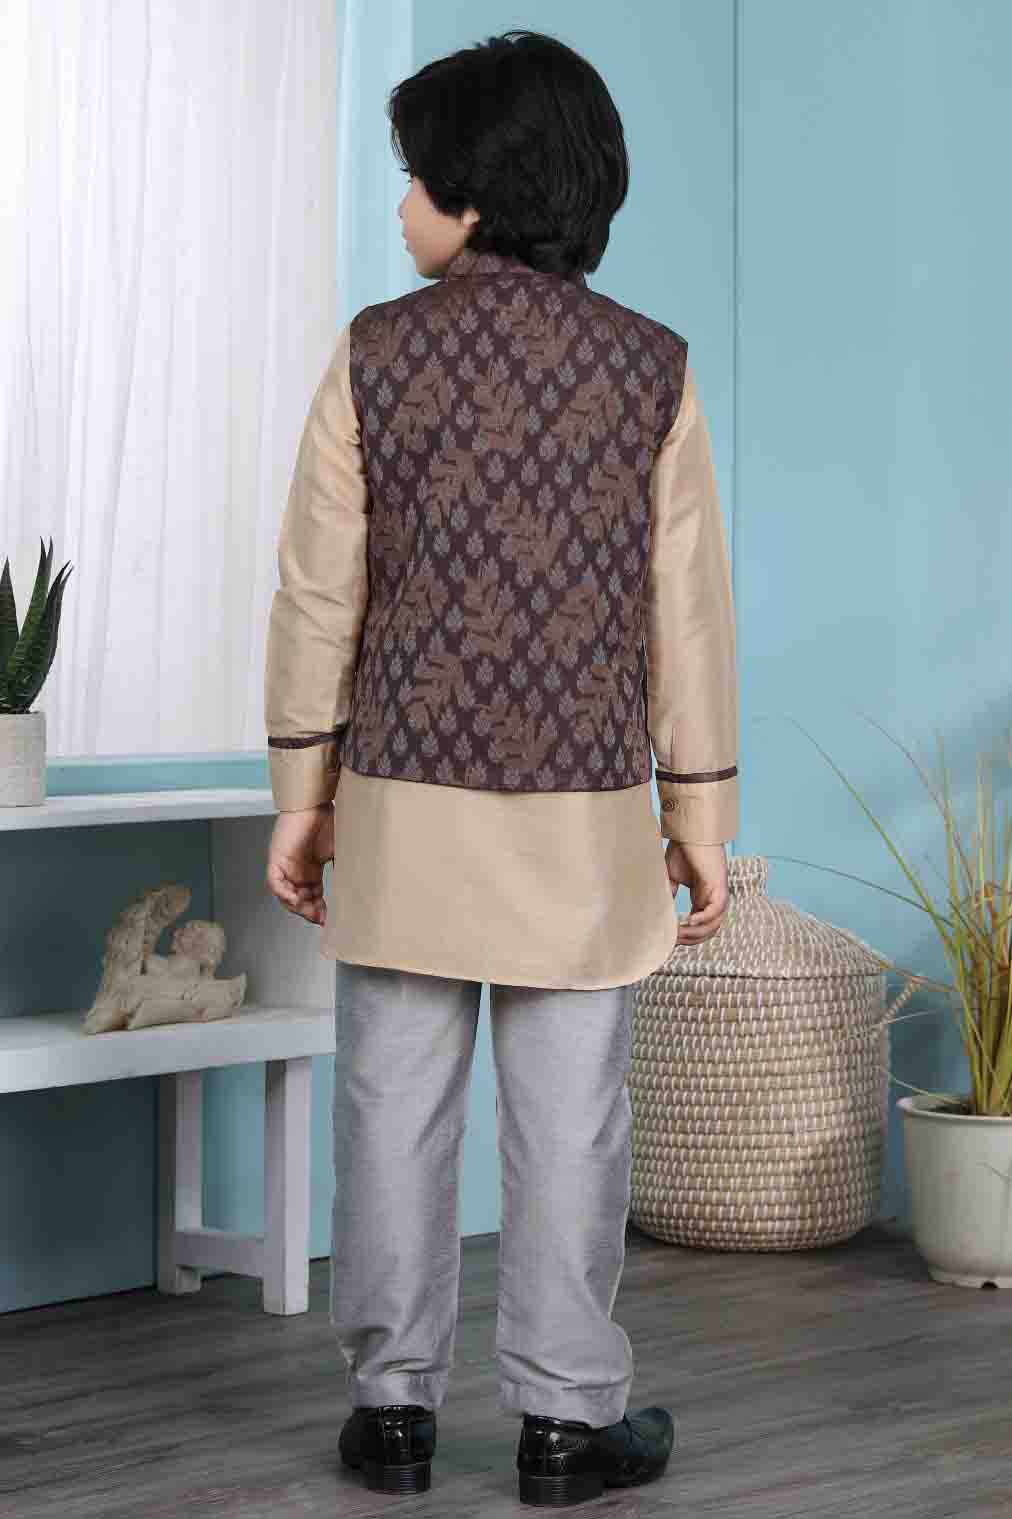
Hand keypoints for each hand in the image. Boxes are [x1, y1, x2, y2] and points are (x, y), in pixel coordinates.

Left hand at [265, 804, 334, 925]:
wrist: (316, 802)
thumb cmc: (330, 820)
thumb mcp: (341, 851)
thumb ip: (345, 869)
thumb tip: (361, 889)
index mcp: (311, 869)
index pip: (313, 897)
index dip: (321, 911)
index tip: (331, 921)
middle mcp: (297, 870)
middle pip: (299, 901)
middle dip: (310, 912)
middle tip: (323, 920)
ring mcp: (286, 865)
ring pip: (285, 896)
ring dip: (298, 907)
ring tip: (311, 912)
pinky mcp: (276, 859)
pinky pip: (274, 883)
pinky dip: (284, 893)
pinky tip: (296, 899)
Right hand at [665, 839, 728, 944]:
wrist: (690, 832)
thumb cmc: (683, 850)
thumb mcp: (672, 877)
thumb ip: (670, 894)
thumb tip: (660, 912)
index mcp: (704, 899)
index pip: (700, 928)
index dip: (685, 937)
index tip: (668, 939)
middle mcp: (714, 900)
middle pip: (707, 932)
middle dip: (689, 939)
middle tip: (670, 939)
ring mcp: (719, 895)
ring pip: (712, 926)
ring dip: (694, 933)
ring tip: (676, 932)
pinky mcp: (720, 888)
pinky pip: (714, 912)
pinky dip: (702, 920)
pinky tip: (687, 921)